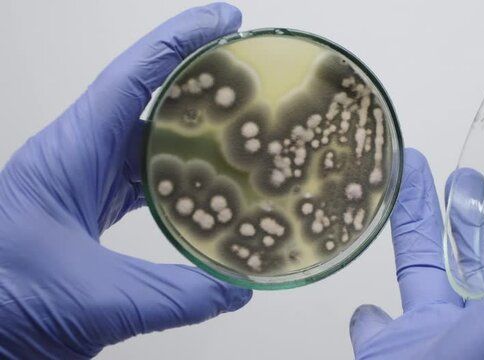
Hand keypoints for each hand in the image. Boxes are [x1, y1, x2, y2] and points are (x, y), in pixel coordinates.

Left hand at [0, 4, 250, 357]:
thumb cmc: (3, 305)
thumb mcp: (98, 301)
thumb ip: (178, 296)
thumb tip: (235, 289)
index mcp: (67, 158)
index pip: (130, 80)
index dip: (179, 42)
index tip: (223, 20)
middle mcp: (73, 159)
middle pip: (143, 101)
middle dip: (196, 82)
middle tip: (246, 73)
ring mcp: (78, 183)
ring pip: (142, 141)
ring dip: (189, 133)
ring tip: (239, 129)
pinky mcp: (83, 209)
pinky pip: (136, 176)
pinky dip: (173, 175)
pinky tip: (204, 186)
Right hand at [349, 134, 483, 358]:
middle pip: (483, 256)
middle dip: (475, 211)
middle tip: (466, 172)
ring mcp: (438, 342)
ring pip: (426, 272)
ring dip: (418, 226)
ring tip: (411, 177)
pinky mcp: (391, 354)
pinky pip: (377, 328)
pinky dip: (369, 312)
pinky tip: (367, 295)